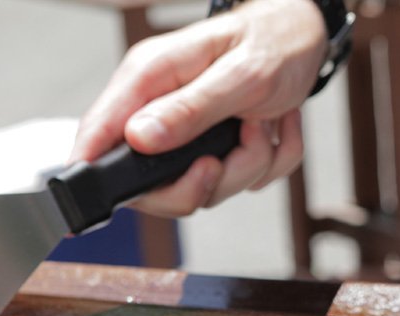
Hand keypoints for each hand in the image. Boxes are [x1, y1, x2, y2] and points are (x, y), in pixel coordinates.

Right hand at [70, 0, 326, 216]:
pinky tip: (272, 127)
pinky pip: (238, 184)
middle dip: (202, 182)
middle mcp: (162, 110)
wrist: (308, 37)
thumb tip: (139, 138)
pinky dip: (267, 163)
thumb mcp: (238, 74)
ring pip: (202, 190)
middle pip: (151, 186)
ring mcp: (187, 136)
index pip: (99, 131)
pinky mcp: (215, 151)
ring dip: (246, 166)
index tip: (99, 195)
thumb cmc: (274, 40)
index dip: (91, 169)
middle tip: (228, 155)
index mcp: (150, 79)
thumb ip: (189, 109)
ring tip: (261, 124)